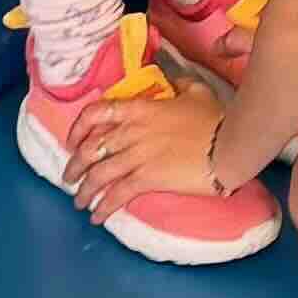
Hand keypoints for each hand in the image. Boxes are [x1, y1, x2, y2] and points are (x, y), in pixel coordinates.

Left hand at [62, 85, 229, 225]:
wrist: (229, 146)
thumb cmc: (215, 119)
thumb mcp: (196, 91)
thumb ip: (180, 83)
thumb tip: (174, 80)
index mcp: (139, 109)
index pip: (96, 113)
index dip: (78, 128)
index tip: (71, 141)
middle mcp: (131, 131)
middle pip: (90, 149)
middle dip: (74, 167)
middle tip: (69, 178)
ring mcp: (137, 156)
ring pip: (98, 175)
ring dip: (85, 191)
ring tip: (80, 203)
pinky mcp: (147, 179)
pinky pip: (117, 194)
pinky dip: (103, 208)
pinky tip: (98, 218)